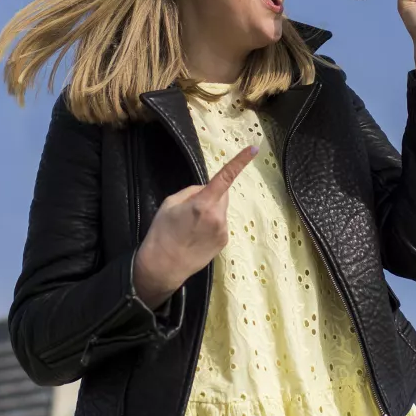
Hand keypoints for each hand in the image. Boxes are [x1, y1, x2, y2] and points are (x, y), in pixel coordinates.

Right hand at [132, 145, 257, 307]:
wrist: (163, 267)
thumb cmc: (162, 233)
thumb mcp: (170, 204)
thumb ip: (191, 192)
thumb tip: (206, 190)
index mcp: (203, 203)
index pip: (225, 177)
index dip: (240, 162)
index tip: (254, 149)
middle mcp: (218, 216)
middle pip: (222, 194)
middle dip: (211, 195)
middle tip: (190, 209)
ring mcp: (223, 230)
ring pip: (220, 210)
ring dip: (211, 211)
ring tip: (191, 227)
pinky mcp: (224, 242)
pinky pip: (220, 224)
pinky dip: (211, 225)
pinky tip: (196, 236)